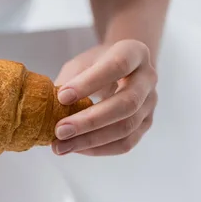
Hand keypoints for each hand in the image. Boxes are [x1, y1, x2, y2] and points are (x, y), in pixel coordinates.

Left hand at [52, 39, 157, 155]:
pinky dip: (98, 149)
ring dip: (90, 140)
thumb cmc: (95, 66)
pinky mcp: (145, 124)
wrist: (120, 69)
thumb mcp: (80, 64)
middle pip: (126, 103)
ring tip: (61, 146)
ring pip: (126, 128)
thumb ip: (69, 82)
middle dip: (90, 120)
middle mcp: (148, 78)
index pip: (117, 66)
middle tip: (59, 131)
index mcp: (134, 52)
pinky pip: (125, 143)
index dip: (89, 83)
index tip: (62, 97)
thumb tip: (50, 110)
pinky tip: (76, 148)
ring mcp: (150, 103)